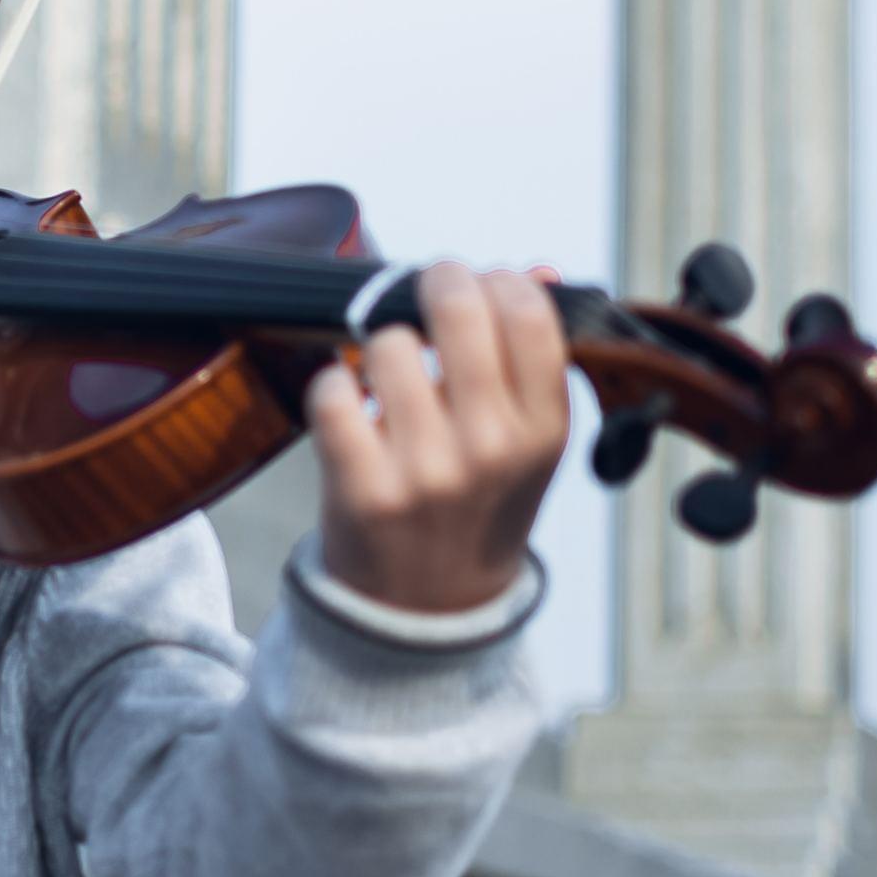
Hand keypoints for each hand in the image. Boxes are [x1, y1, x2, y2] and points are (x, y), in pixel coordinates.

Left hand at [308, 263, 569, 613]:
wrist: (426, 608)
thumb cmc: (475, 505)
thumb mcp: (527, 441)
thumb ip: (534, 357)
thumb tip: (539, 268)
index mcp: (544, 429)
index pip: (529, 313)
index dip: (497, 280)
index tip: (480, 285)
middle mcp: (492, 447)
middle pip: (458, 309)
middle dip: (434, 283)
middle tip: (422, 293)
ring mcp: (427, 470)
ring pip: (387, 343)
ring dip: (379, 347)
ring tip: (388, 378)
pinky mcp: (363, 488)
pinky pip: (333, 390)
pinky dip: (332, 386)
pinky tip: (350, 406)